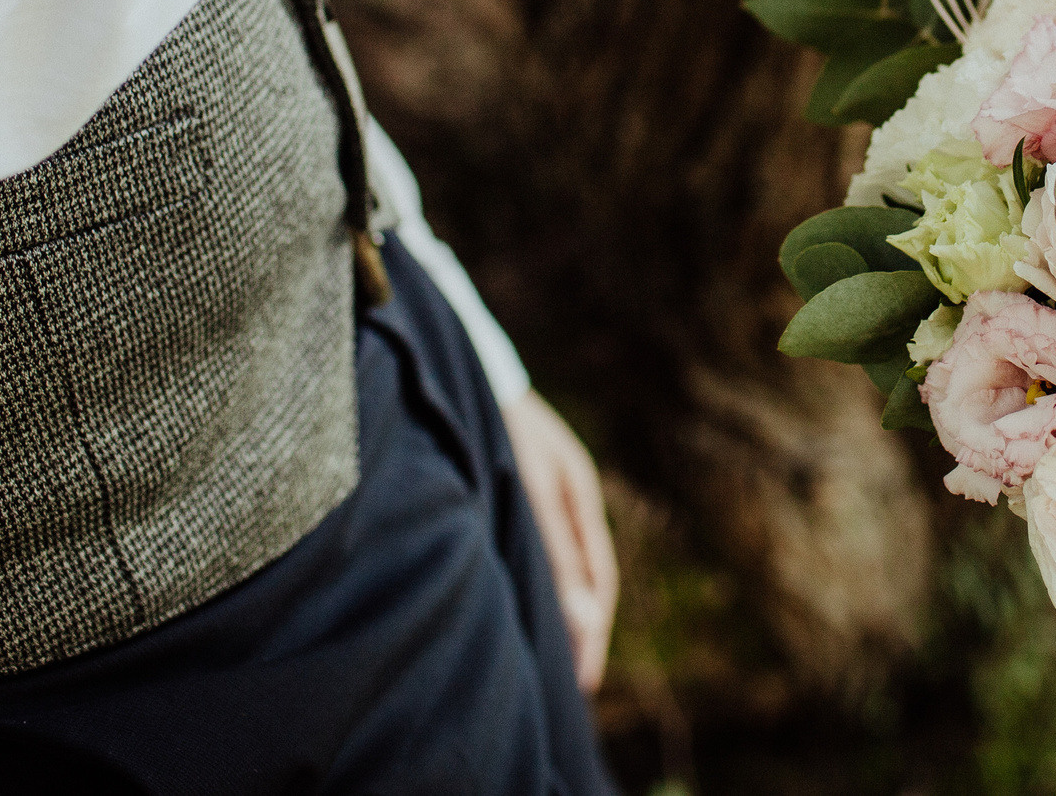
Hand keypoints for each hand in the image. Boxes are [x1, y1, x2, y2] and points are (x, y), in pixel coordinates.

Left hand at [501, 388, 619, 692]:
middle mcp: (565, 494)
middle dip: (578, 631)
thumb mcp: (532, 490)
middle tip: (568, 687)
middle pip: (582, 577)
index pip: (597, 579)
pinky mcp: (512, 490)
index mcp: (578, 491)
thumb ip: (557, 555)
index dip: (590, 633)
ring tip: (542, 660)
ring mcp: (540, 490)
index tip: (582, 682)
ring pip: (555, 565)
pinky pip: (531, 549)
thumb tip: (584, 623)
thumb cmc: (496, 425)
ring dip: (553, 611)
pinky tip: (512, 606)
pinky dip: (531, 585)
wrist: (458, 368)